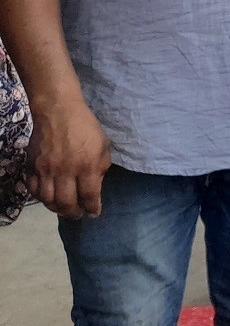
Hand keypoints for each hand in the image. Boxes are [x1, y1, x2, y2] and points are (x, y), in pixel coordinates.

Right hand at [28, 97, 110, 217]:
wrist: (58, 111)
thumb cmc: (85, 127)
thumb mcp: (103, 146)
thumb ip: (101, 167)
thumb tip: (96, 187)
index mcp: (87, 165)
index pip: (89, 196)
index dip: (92, 208)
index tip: (94, 213)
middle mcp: (65, 171)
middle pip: (67, 203)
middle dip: (74, 213)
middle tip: (78, 214)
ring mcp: (45, 170)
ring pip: (48, 200)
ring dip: (57, 208)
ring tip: (64, 208)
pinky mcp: (31, 167)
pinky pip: (33, 190)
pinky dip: (41, 198)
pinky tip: (49, 197)